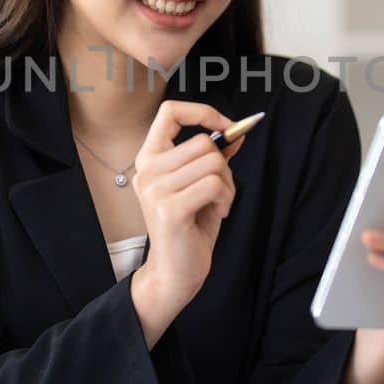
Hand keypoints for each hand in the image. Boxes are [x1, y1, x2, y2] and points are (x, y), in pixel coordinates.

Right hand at [130, 100, 245, 311]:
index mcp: (150, 158)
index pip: (170, 112)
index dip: (202, 112)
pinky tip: (218, 213)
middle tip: (220, 191)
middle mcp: (147, 170)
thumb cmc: (190, 227)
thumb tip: (236, 132)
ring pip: (213, 162)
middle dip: (224, 165)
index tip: (225, 126)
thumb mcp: (202, 184)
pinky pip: (214, 184)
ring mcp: (155, 189)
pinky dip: (226, 198)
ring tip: (218, 204)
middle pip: (203, 142)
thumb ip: (214, 157)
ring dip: (227, 184)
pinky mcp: (169, 208)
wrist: (176, 271)